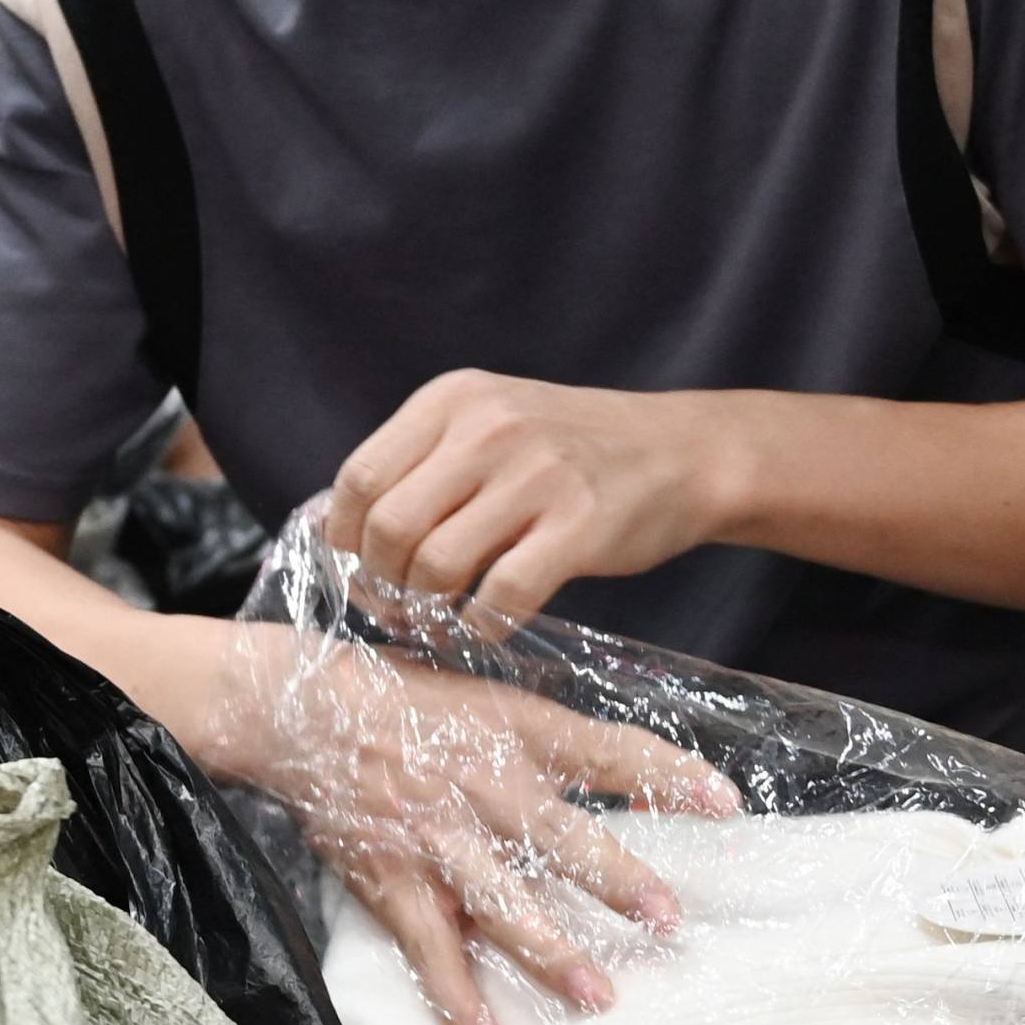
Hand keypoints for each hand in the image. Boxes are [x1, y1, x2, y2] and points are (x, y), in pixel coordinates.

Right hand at [208, 623, 737, 1024]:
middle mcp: (481, 785)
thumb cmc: (403, 699)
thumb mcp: (488, 696)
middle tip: (666, 919)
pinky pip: (431, 948)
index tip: (725, 801)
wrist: (300, 710)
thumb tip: (626, 769)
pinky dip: (457, 996)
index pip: (604, 748)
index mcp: (513, 730)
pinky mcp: (394, 880)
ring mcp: (436, 838)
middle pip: (559, 837)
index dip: (665, 774)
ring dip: (549, 952)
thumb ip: (551, 738)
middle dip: (615, 880)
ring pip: (501, 902)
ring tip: (597, 996)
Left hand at [326, 371, 739, 623]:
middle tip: (394, 604)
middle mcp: (489, 429)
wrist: (682, 452)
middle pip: (389, 527)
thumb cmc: (570, 448)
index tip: (359, 566)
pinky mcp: (579, 528)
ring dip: (426, 607)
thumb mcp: (491, 421)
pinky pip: (500, 596)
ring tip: (437, 615)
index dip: (345, 536)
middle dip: (380, 580)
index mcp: (453, 399)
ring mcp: (536, 477)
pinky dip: (479, 625)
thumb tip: (342, 532)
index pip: (360, 477)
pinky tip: (484, 624)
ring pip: (436, 564)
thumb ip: (423, 461)